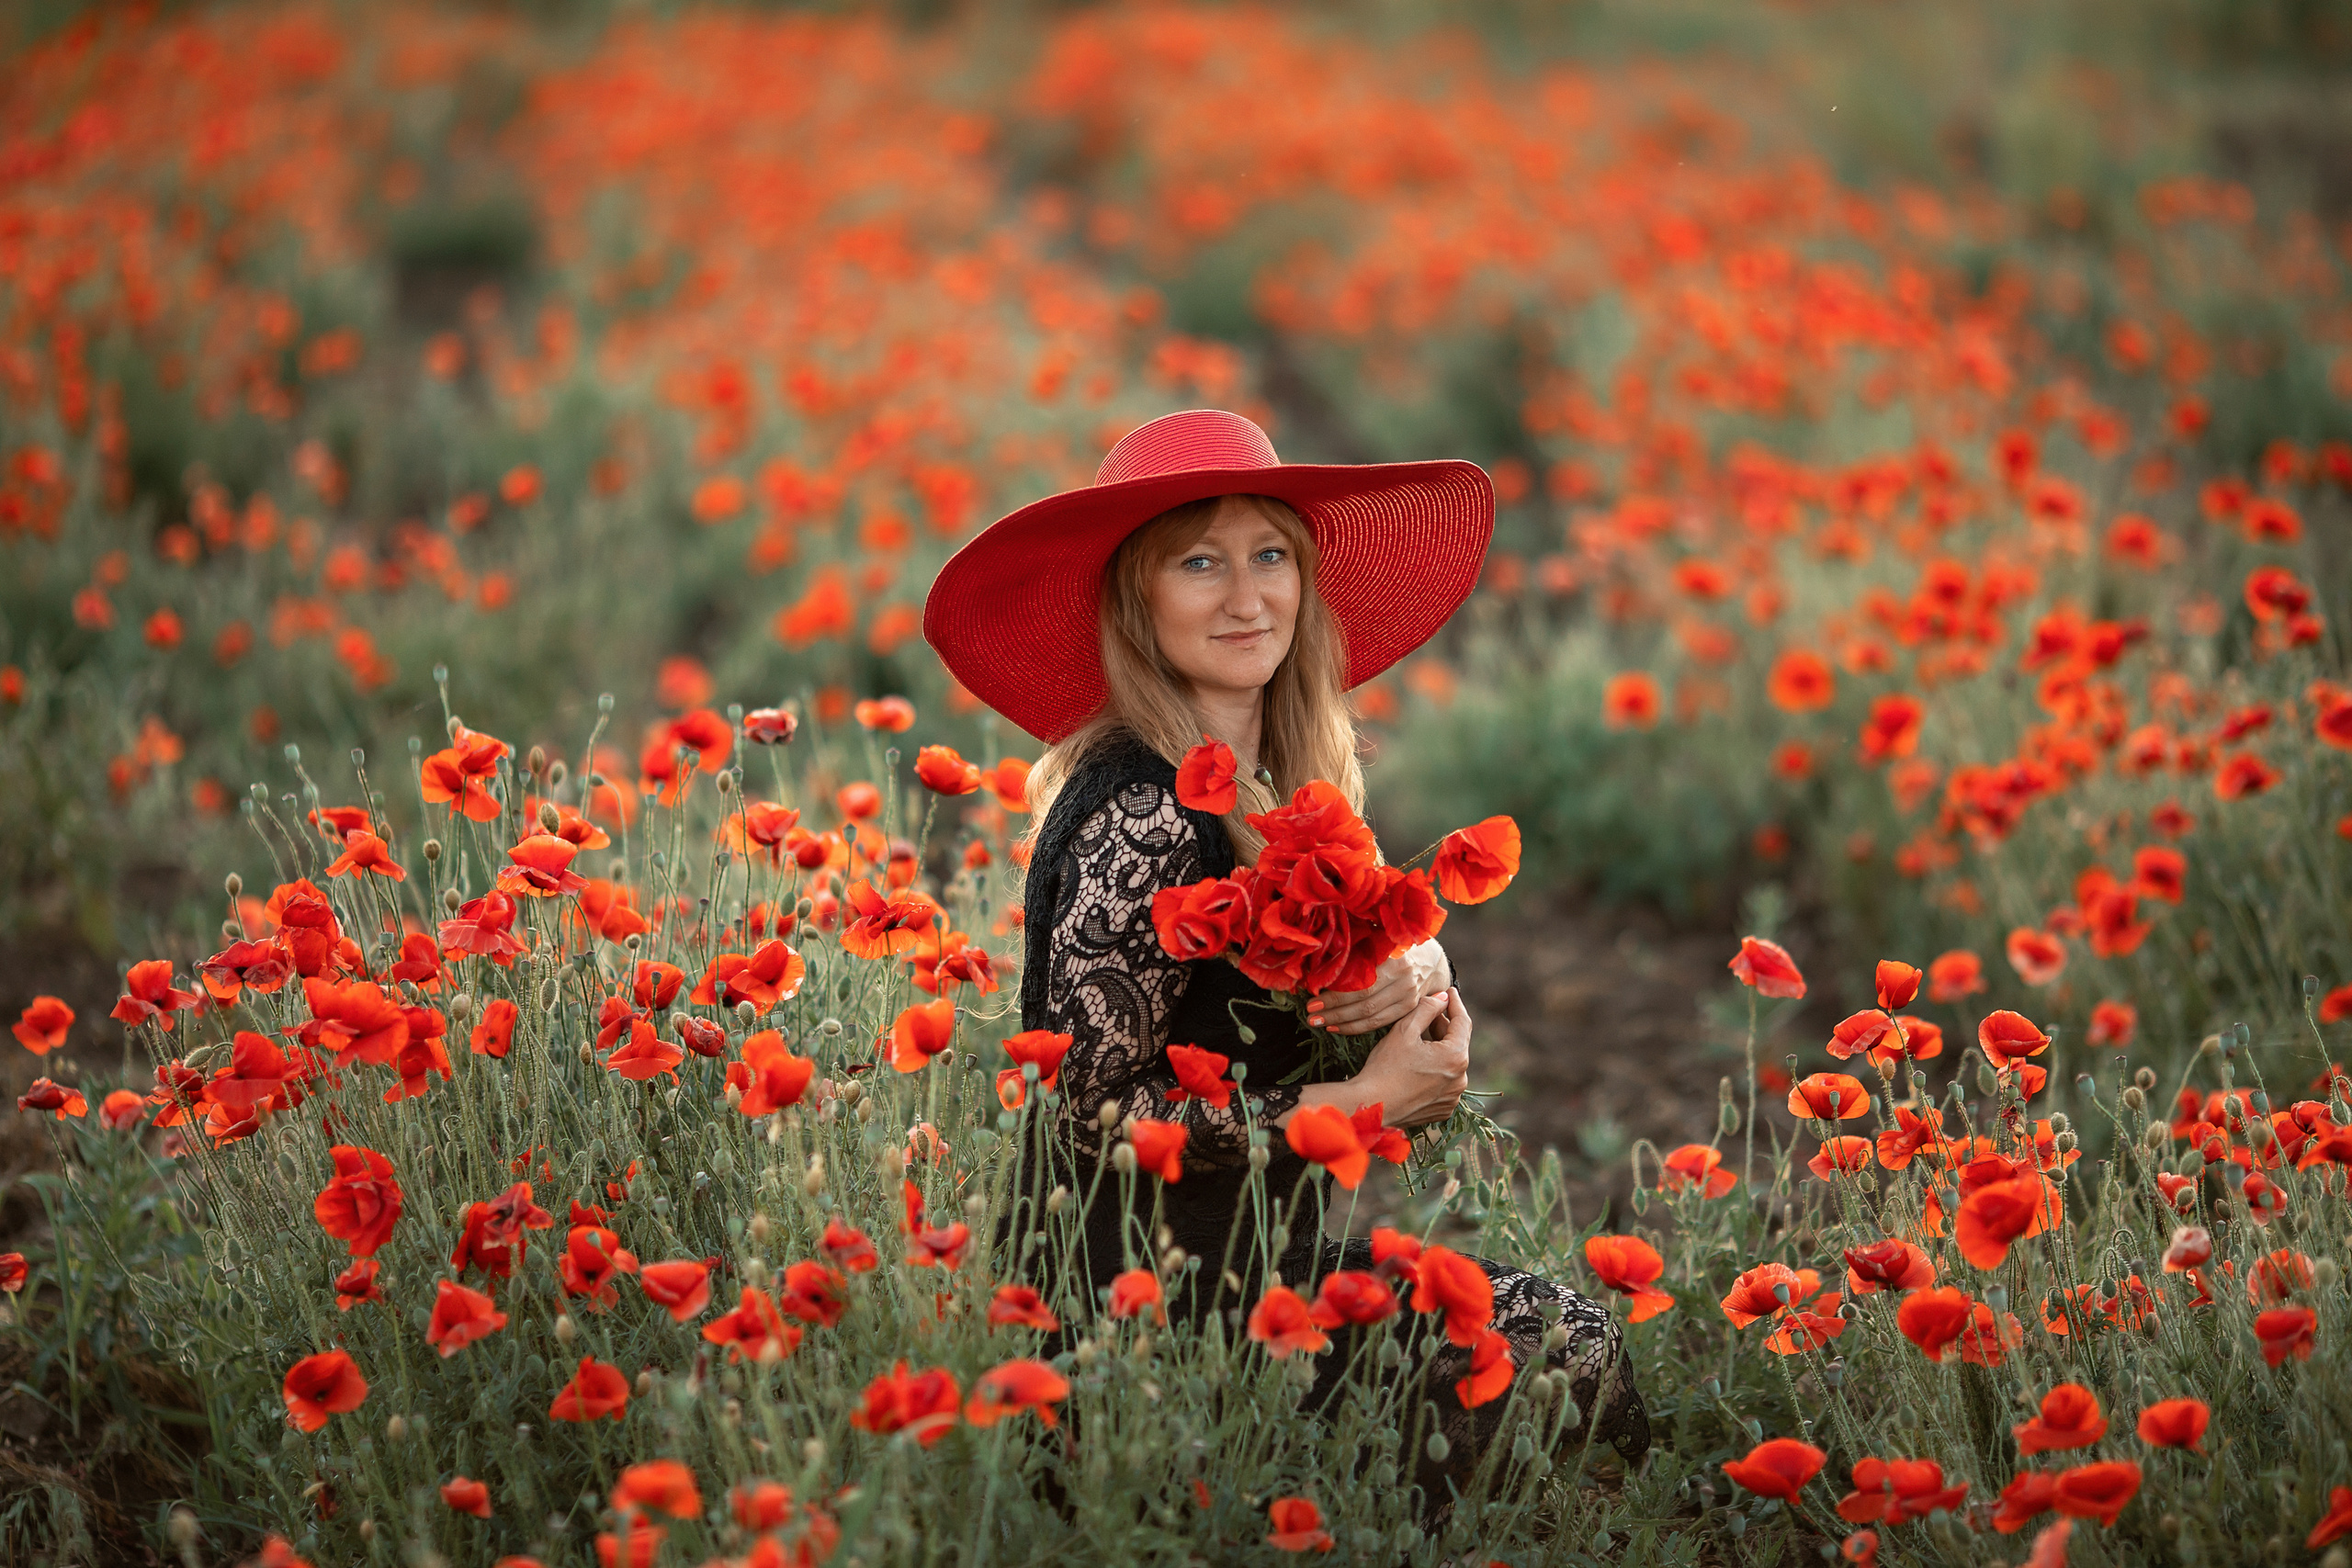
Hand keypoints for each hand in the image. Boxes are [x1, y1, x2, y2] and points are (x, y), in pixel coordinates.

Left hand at [1307, 940, 1448, 1035]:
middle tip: (1310, 1015)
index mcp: (1396, 960)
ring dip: (1342, 1023)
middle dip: (1334, 1011)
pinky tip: (1338, 1028)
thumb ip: (1362, 941)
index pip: (1362, 984)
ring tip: (1319, 1023)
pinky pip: (1380, 1023)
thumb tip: (1326, 946)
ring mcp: (1408, 998)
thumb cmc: (1400, 943)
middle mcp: (1404, 981)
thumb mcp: (1385, 935)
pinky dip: (1357, 1027)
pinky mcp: (1408, 1010)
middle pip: (1364, 1004)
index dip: (1336, 994)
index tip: (1312, 996)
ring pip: (1371, 1017)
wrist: (1433, 960)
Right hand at [1351, 988, 1470, 1130]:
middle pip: (1457, 1044)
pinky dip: (1436, 1071)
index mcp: (1456, 1057)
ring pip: (1450, 1064)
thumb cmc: (1385, 1067)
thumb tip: (1444, 997)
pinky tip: (1418, 1064)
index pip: (1463, 1022)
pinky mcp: (1443, 1109)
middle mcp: (1461, 1079)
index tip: (1450, 991)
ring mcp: (1453, 1097)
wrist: (1371, 1107)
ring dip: (1439, 1049)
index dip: (1455, 1004)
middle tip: (1428, 1012)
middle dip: (1443, 1026)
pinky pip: (1444, 1083)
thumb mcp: (1405, 1030)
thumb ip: (1427, 1008)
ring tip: (1419, 1038)